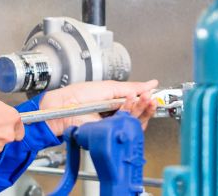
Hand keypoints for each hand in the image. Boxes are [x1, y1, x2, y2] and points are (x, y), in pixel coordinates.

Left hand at [38, 80, 158, 135]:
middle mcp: (115, 115)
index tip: (153, 92)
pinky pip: (126, 127)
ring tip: (143, 99)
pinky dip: (130, 114)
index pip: (137, 102)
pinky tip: (130, 104)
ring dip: (141, 109)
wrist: (64, 107)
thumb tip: (151, 84)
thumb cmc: (78, 96)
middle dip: (146, 104)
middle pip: (139, 113)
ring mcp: (113, 124)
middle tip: (151, 97)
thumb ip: (131, 87)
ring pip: (135, 121)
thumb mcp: (108, 87)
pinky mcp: (110, 132)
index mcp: (115, 102)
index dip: (146, 98)